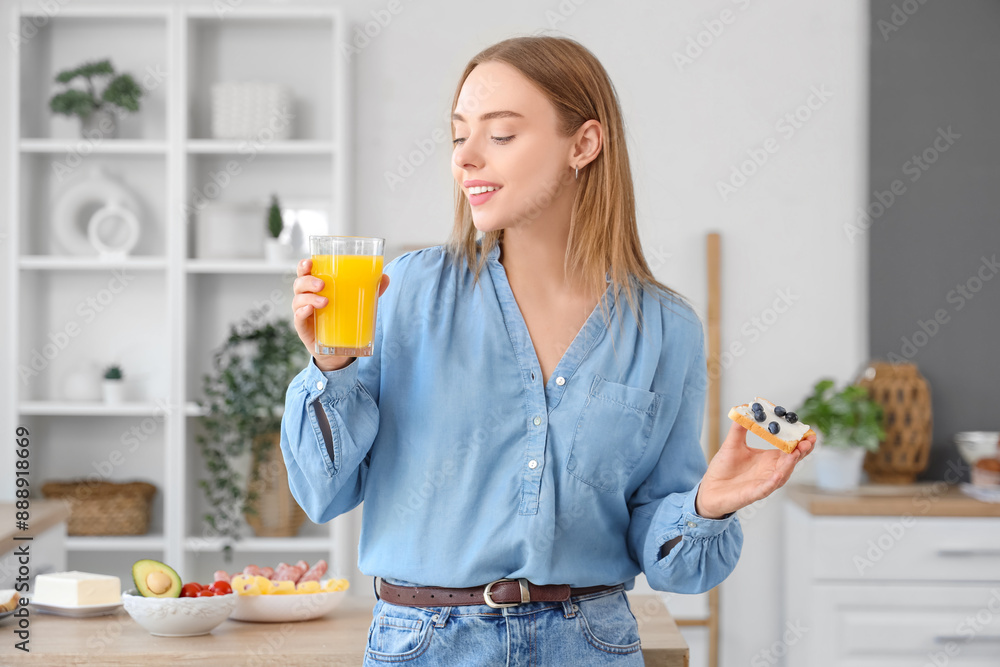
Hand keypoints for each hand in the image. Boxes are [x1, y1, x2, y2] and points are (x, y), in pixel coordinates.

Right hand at [292, 258, 389, 371]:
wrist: (338, 349)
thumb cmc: (343, 318)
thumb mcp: (357, 303)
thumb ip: (370, 290)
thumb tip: (385, 277)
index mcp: (316, 288)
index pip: (305, 272)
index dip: (304, 266)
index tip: (310, 262)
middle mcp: (306, 298)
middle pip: (299, 283)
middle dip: (308, 281)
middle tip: (323, 284)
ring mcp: (303, 313)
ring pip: (298, 299)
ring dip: (309, 297)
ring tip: (325, 301)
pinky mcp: (303, 328)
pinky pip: (297, 318)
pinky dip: (302, 312)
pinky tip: (310, 310)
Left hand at [694, 421, 815, 518]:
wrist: (710, 489)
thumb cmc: (723, 469)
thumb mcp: (732, 444)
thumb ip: (739, 428)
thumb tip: (745, 409)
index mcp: (769, 459)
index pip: (790, 449)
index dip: (799, 441)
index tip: (807, 431)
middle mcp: (771, 470)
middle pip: (792, 460)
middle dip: (802, 450)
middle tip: (809, 440)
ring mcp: (765, 482)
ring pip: (783, 473)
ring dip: (791, 463)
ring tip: (798, 451)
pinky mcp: (755, 493)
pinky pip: (767, 487)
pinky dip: (774, 481)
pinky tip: (779, 474)